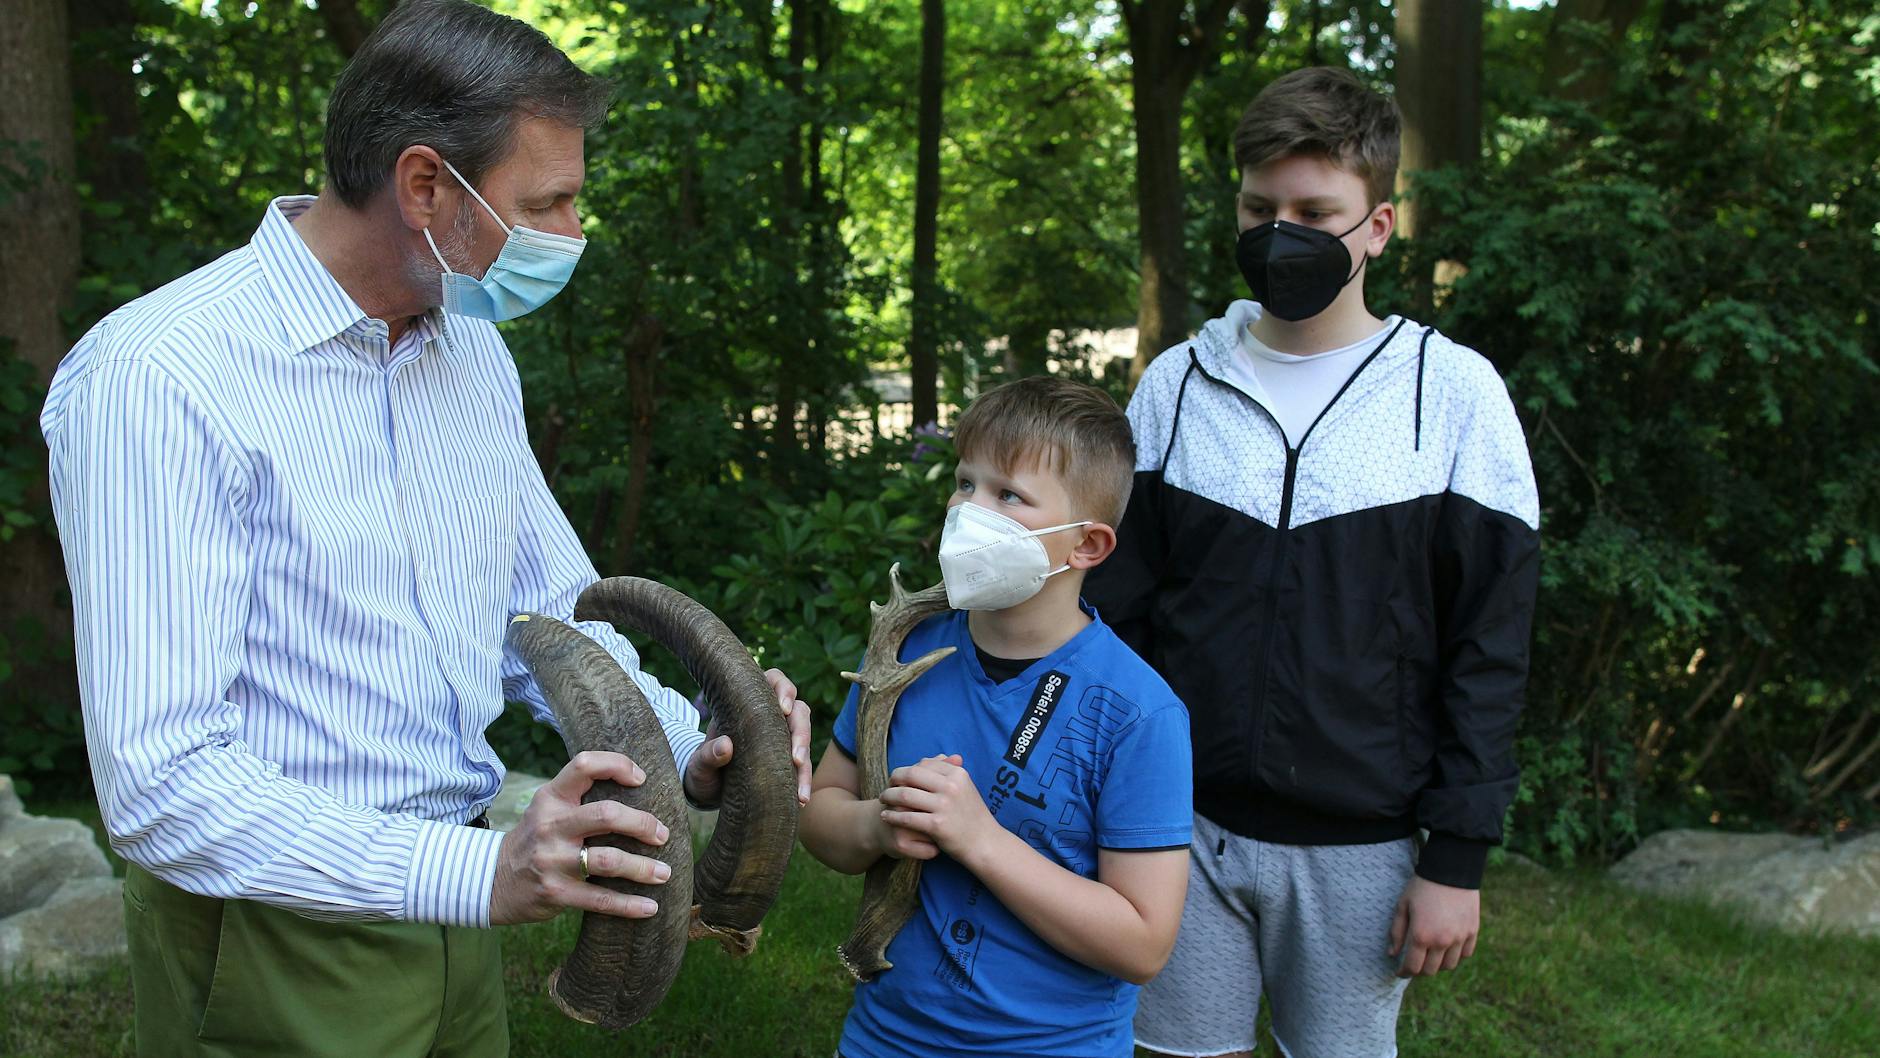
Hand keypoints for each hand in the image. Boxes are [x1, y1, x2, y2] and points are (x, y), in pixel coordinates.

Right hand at [488, 751, 672, 925]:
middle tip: (663, 835)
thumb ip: (580, 797)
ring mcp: (552, 860)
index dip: (617, 765)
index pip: (584, 765)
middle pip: (606, 815)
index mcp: (551, 798)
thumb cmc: (536, 838)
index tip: (641, 779)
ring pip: (609, 860)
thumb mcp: (548, 808)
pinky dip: (629, 905)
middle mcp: (551, 825)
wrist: (492, 879)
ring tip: (664, 873)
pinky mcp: (556, 892)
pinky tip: (649, 907)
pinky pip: (600, 899)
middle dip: (642, 824)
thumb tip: (638, 791)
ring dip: (643, 868)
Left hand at [683, 667, 812, 807]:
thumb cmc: (702, 767)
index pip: (775, 681)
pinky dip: (803, 783)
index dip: (784, 690)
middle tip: (796, 759)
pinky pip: (802, 768)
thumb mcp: (699, 763)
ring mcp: (781, 738)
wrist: (706, 789)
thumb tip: (725, 745)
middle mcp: (771, 717)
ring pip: (804, 740)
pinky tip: (801, 800)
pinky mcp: (786, 761)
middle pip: (799, 711)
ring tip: (801, 793)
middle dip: (801, 733)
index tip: (783, 709)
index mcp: (749, 703)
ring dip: (806, 765)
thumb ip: (707, 755)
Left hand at [878, 754, 997, 865]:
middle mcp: (951, 787)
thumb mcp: (964, 788)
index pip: (924, 764)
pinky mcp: (937, 825)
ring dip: (889, 796)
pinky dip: (892, 815)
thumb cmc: (972, 815)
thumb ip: (945, 772)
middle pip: (911, 775)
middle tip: (886, 786)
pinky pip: (906, 817)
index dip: (907, 770)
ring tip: (882, 800)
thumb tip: (923, 760)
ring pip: (905, 795)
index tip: (897, 778)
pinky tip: (886, 816)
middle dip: (894, 779)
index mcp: (958, 774)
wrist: (985, 843)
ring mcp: (944, 806)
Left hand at [1388, 874, 1479, 977]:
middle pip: (1431, 970)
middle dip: (1420, 970)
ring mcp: (1459, 938)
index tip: (1400, 972)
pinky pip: (1465, 954)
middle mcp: (1442, 941)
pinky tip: (1447, 948)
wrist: (1451, 870)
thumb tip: (1392, 954)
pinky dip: (1455, 955)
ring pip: (1449, 965)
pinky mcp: (1472, 932)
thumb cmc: (1422, 886)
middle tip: (1414, 964)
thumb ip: (1396, 932)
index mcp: (1421, 935)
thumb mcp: (1403, 906)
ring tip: (1431, 956)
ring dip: (1438, 965)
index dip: (1404, 973)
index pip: (1413, 967)